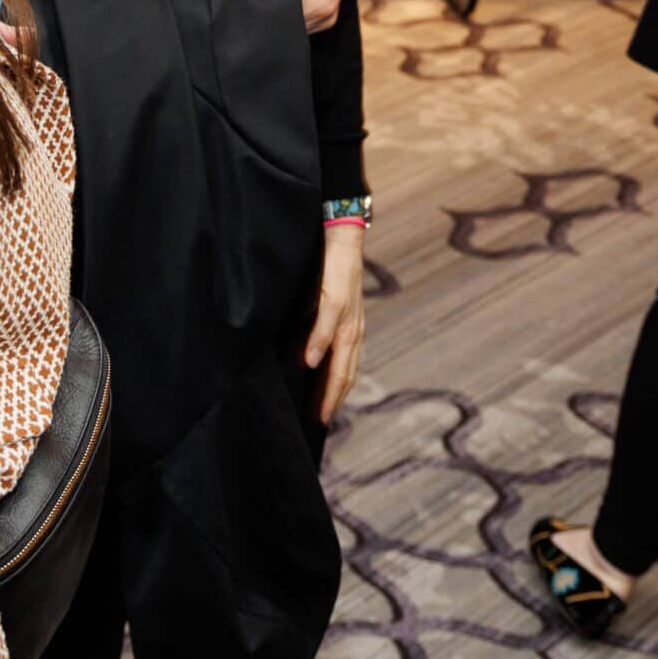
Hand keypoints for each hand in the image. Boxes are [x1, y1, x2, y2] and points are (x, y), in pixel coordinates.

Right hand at [303, 222, 365, 423]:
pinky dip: (319, 345)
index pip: (346, 371)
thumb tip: (304, 357)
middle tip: (318, 424)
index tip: (322, 419)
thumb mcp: (326, 302)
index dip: (336, 396)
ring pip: (342, 357)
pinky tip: (309, 362)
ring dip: (330, 385)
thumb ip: (318, 328)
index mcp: (352, 330)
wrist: (341, 234)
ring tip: (318, 408)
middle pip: (346, 371)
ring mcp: (347, 314)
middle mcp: (354, 327)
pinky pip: (328, 325)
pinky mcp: (335, 296)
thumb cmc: (331, 269)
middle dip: (333, 400)